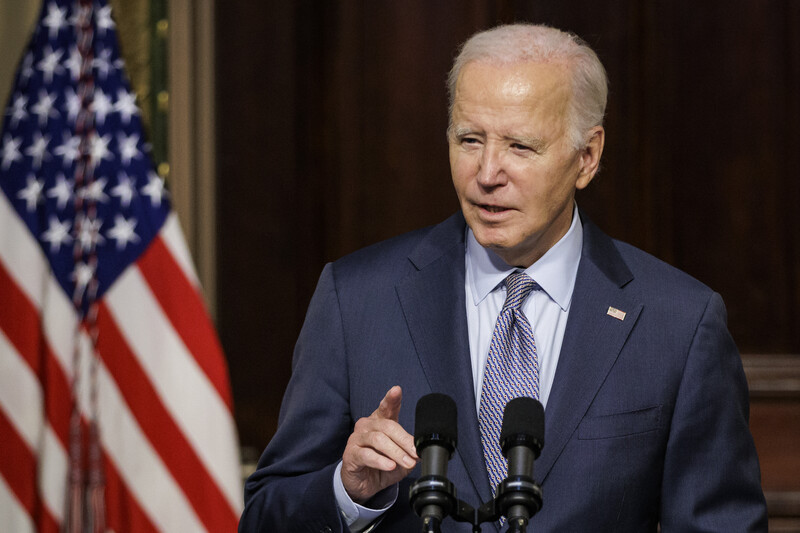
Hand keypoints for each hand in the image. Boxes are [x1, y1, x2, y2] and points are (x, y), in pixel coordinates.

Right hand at [341, 385, 418, 503]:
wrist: (363, 484)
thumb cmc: (381, 466)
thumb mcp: (400, 458)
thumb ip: (409, 452)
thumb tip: (422, 450)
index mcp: (380, 422)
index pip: (386, 407)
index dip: (391, 399)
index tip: (396, 390)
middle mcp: (367, 426)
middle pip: (387, 426)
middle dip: (404, 440)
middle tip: (415, 453)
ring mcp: (357, 438)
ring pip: (378, 439)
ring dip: (396, 452)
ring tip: (407, 462)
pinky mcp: (350, 453)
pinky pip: (366, 454)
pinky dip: (380, 460)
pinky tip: (390, 465)